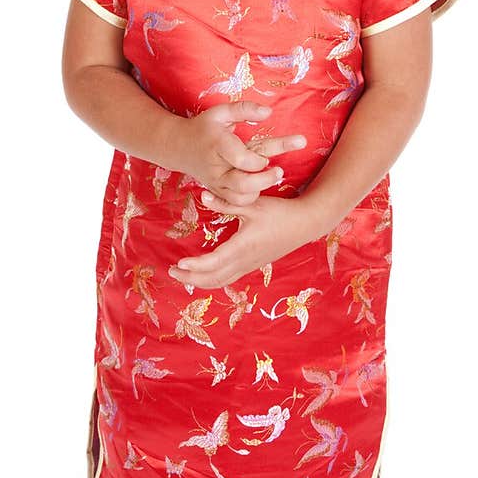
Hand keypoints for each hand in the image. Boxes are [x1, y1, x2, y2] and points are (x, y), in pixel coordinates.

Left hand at [167, 192, 317, 289]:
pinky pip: (229, 278)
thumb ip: (226, 203)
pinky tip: (205, 273)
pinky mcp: (253, 264)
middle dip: (191, 277)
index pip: (214, 262)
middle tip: (172, 270)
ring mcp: (250, 265)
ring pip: (221, 281)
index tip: (180, 263)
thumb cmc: (279, 212)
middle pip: (213, 278)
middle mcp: (245, 260)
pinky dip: (213, 279)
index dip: (195, 266)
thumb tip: (203, 196)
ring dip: (201, 281)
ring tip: (183, 274)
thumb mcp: (252, 204)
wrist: (305, 223)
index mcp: (243, 246)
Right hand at [175, 100, 306, 205]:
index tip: (267, 157)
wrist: (179, 146)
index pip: (241, 159)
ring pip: (239, 198)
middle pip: (242, 184)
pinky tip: (258, 187)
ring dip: (258, 191)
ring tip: (270, 178)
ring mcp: (215, 183)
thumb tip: (268, 111)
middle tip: (279, 171)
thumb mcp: (221, 112)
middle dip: (264, 180)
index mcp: (218, 145)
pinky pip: (234, 204)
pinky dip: (248, 199)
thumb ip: (245, 109)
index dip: (258, 161)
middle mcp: (216, 168)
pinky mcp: (216, 192)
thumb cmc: (204, 128)